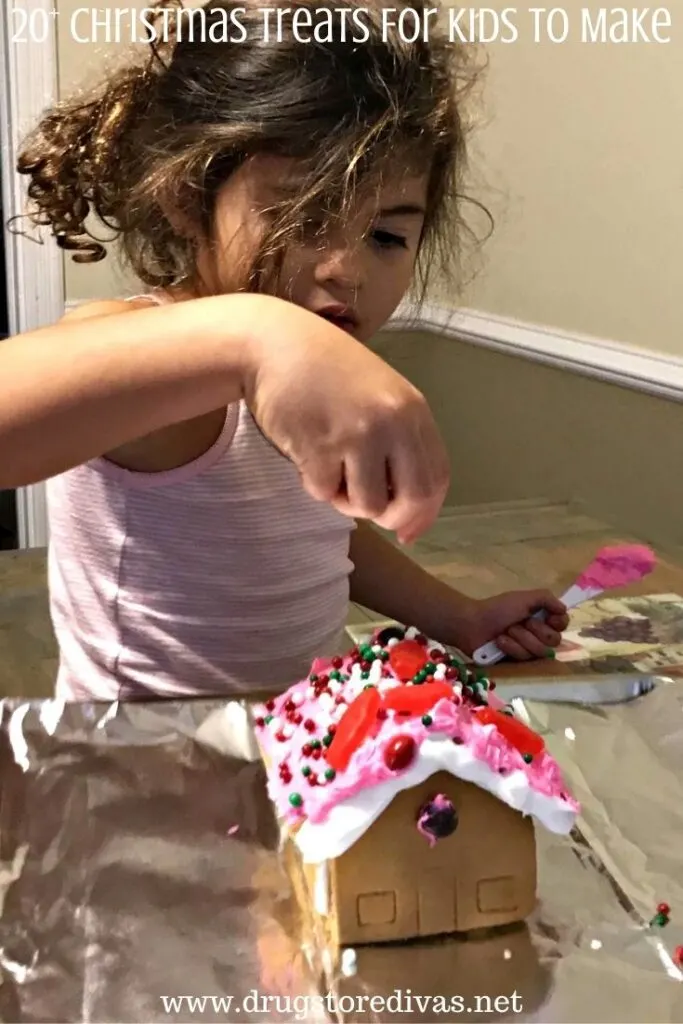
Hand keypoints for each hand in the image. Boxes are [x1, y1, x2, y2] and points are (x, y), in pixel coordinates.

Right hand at [242, 299, 449, 542]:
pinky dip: (314, 484)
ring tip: (330, 470)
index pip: (438, 477)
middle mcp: (393, 422)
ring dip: (346, 501)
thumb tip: (408, 519)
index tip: (407, 531)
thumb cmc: (324, 372)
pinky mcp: (321, 446)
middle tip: (367, 510)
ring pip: (368, 505)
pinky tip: (306, 454)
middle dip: (391, 517)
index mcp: (412, 410)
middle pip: (413, 498)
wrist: (272, 343)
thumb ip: (397, 444)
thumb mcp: (378, 395)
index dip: (425, 512)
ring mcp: (358, 434)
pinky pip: (325, 493)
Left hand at [461, 589, 569, 660]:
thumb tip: (564, 609)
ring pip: (539, 651)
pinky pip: (524, 658)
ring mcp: (527, 649)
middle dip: (536, 630)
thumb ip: (546, 598)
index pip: (562, 624)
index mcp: (540, 617)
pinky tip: (500, 641)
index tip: (550, 618)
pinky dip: (511, 647)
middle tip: (520, 622)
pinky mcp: (516, 662)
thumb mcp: (523, 598)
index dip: (558, 622)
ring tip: (506, 631)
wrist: (473, 623)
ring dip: (521, 638)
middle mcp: (537, 633)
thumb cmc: (497, 608)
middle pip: (554, 640)